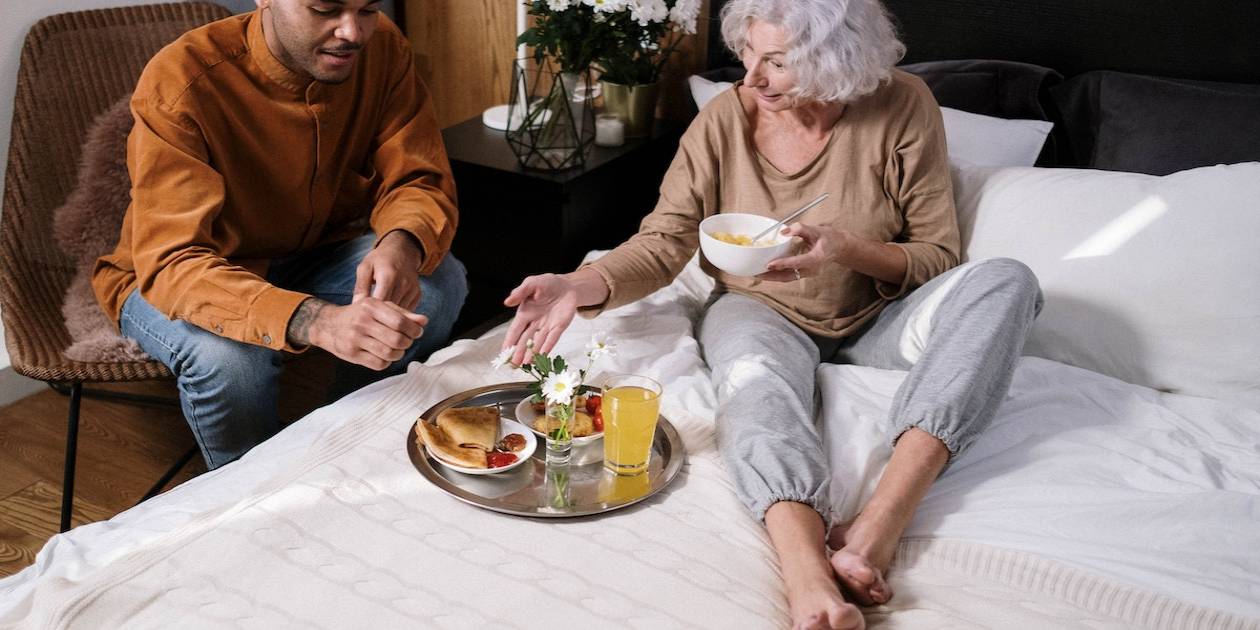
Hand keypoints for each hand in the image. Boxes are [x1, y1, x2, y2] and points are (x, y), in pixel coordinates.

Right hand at [291, 297, 427, 369]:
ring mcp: (355, 339)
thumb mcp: (379, 308)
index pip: (400, 321)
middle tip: (406, 342)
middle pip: (397, 340)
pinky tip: (385, 355)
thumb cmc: (360, 314)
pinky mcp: (351, 354)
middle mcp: (362, 322)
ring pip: (389, 353)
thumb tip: (424, 321)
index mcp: (371, 306)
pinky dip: (387, 362)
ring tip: (397, 349)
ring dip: (398, 354)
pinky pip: (378, 364)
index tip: (417, 333)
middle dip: (407, 343)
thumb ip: (402, 313)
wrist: (329, 324)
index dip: (414, 330)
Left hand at [354, 230, 423, 309]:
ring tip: (377, 316)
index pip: (380, 303)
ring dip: (388, 317)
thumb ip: (360, 286)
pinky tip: (388, 312)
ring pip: (400, 313)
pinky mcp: (417, 294)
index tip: (361, 316)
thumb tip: (356, 305)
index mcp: (388, 276)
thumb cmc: (379, 259)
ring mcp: (412, 290)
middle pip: (391, 310)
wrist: (402, 250)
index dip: (370, 312)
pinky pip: (407, 310)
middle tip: (367, 319)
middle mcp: (403, 283)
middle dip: (378, 317)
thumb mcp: (365, 267)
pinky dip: (397, 314)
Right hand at [501, 274, 580, 364]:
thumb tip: (507, 302)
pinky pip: (553, 339)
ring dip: (532, 353)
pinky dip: (548, 347)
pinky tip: (543, 356)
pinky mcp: (559, 327)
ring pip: (538, 342)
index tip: (504, 352)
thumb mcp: (532, 283)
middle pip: (525, 340)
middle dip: (519, 352)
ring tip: (526, 364)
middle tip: (514, 365)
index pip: (515, 330)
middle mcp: (534, 322)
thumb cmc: (547, 284)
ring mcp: (547, 326)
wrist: (567, 286)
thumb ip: (520, 292)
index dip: (509, 341)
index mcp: (525, 313)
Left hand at [760, 223, 848, 282]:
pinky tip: (766, 272)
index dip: (783, 264)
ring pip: (788, 278)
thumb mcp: (816, 229)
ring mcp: (808, 273)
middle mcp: (812, 269)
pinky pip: (789, 276)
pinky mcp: (804, 273)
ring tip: (757, 274)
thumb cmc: (828, 238)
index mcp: (817, 258)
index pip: (798, 262)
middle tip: (756, 273)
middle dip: (772, 276)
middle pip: (789, 275)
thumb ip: (800, 229)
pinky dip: (777, 275)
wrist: (839, 248)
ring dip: (773, 277)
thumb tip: (783, 231)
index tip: (769, 264)